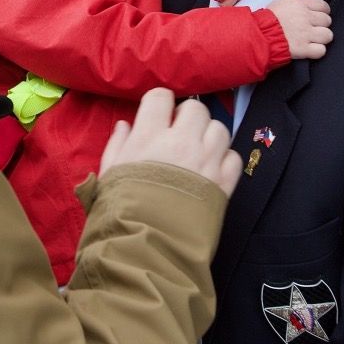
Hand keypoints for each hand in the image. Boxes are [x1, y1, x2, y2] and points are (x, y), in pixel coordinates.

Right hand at [100, 89, 241, 196]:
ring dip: (208, 135)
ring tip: (197, 149)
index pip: (161, 97)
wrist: (147, 246)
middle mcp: (182, 142)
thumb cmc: (121, 209)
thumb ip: (118, 144)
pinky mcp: (224, 184)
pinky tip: (211, 168)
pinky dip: (224, 159)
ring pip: (220, 129)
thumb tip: (125, 124)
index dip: (159, 102)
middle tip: (178, 131)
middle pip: (196, 109)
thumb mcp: (109, 173)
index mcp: (149, 136)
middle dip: (187, 116)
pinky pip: (234, 158)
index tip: (157, 114)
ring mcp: (206, 162)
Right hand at [268, 0, 332, 59]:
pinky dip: (316, 51)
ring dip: (321, 39)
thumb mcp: (280, 0)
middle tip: (311, 29)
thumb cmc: (268, 18)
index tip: (315, 18)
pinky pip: (321, 50)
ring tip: (311, 40)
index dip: (321, 13)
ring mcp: (306, 34)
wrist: (258, 35)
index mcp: (301, 4)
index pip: (324, 7)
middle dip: (320, 25)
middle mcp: (306, 17)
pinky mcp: (304, 49)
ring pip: (328, 35)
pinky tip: (309, 50)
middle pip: (327, 21)